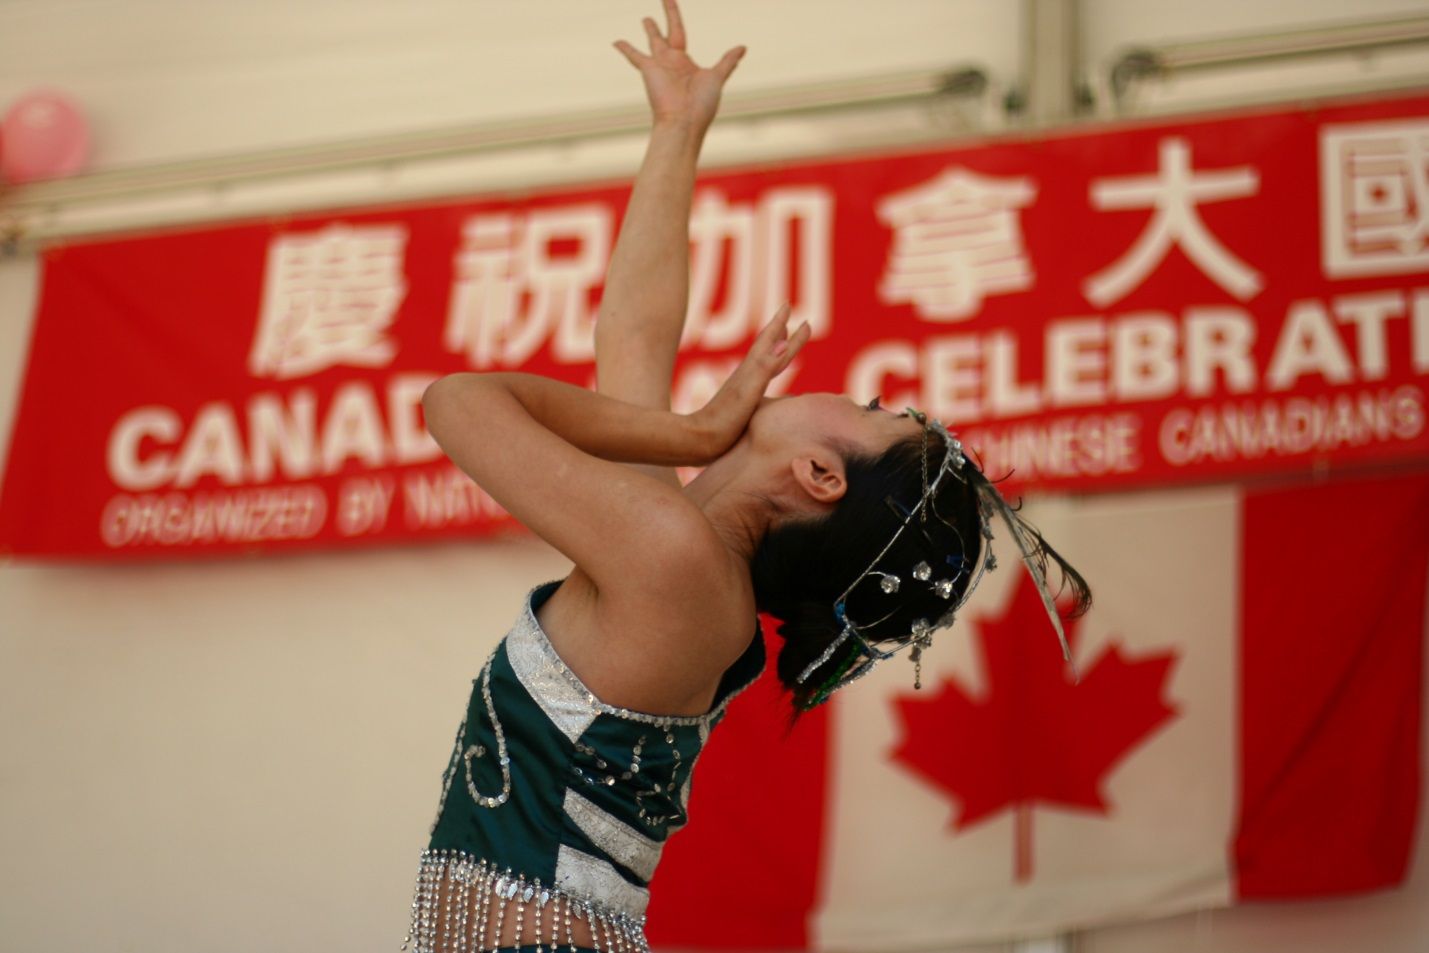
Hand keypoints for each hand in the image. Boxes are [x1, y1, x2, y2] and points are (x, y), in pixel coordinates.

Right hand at [614, 0, 744, 129]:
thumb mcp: (717, 77)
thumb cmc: (701, 105)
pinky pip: (634, 56)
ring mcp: (659, 65)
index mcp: (685, 62)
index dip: (677, 19)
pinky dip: (625, 48)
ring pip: (653, 40)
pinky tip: (616, 41)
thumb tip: (742, 48)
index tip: (673, 5)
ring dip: (650, 29)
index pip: (680, 34)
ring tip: (646, 18)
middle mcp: (671, 61)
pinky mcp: (648, 70)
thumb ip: (727, 61)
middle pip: (669, 31)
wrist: (684, 122)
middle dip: (668, 14)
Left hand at [688, 305, 810, 460]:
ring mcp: (743, 387)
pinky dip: (768, 370)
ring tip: (782, 338)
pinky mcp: (741, 402)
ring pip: (763, 360)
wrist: (699, 440)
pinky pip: (760, 378)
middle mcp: (747, 374)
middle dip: (779, 329)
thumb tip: (782, 342)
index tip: (789, 305)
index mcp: (752, 370)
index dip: (781, 324)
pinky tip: (767, 375)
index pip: (770, 342)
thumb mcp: (748, 392)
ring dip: (774, 346)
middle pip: (766, 346)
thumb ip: (765, 367)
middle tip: (789, 312)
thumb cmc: (725, 419)